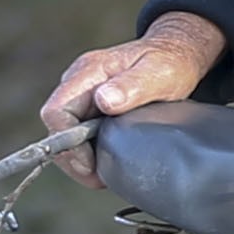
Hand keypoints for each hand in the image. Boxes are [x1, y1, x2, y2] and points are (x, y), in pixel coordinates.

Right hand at [41, 12, 227, 177]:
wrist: (176, 54)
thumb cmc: (169, 61)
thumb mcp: (158, 73)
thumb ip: (132, 86)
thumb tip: (103, 101)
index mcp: (88, 72)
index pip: (57, 112)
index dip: (67, 143)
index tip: (89, 164)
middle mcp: (79, 83)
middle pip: (57, 128)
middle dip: (72, 157)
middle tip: (98, 178)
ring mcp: (83, 94)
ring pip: (66, 133)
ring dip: (80, 157)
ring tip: (104, 175)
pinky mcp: (92, 106)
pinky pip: (79, 133)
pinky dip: (89, 151)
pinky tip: (108, 161)